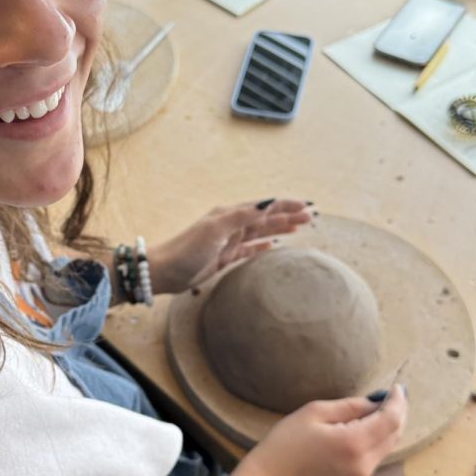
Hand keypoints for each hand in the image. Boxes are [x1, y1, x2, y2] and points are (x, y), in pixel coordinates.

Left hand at [147, 198, 313, 294]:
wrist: (165, 271)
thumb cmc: (187, 249)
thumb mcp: (215, 229)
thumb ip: (241, 216)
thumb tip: (267, 204)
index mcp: (230, 214)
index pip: (264, 207)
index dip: (286, 205)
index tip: (307, 206)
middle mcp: (231, 225)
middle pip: (265, 218)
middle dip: (287, 216)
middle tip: (311, 218)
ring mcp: (228, 242)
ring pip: (260, 232)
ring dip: (279, 229)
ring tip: (299, 228)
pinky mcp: (225, 258)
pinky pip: (249, 249)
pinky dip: (263, 246)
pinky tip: (274, 246)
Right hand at [242, 387, 407, 475]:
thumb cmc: (286, 443)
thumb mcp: (316, 413)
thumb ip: (351, 406)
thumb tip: (376, 402)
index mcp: (354, 443)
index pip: (391, 419)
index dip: (398, 401)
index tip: (397, 387)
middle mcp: (364, 463)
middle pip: (395, 434)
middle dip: (398, 412)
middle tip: (393, 394)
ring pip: (388, 446)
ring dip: (389, 426)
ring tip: (381, 407)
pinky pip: (376, 456)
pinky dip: (379, 439)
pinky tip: (367, 427)